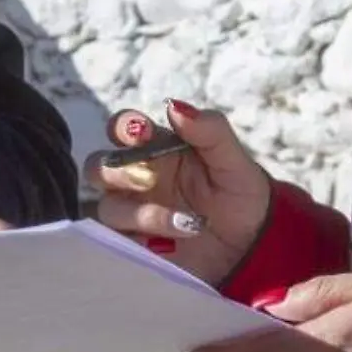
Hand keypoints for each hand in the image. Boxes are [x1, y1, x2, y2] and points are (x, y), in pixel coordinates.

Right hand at [85, 100, 271, 284]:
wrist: (253, 243)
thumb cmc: (240, 193)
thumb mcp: (233, 160)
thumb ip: (209, 130)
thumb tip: (174, 105)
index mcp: (157, 148)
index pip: (124, 128)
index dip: (123, 126)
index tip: (140, 133)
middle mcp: (138, 177)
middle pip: (99, 167)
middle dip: (115, 172)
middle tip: (147, 180)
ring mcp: (133, 212)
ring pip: (108, 208)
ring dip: (144, 215)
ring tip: (188, 224)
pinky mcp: (135, 246)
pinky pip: (115, 245)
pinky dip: (136, 244)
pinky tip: (168, 246)